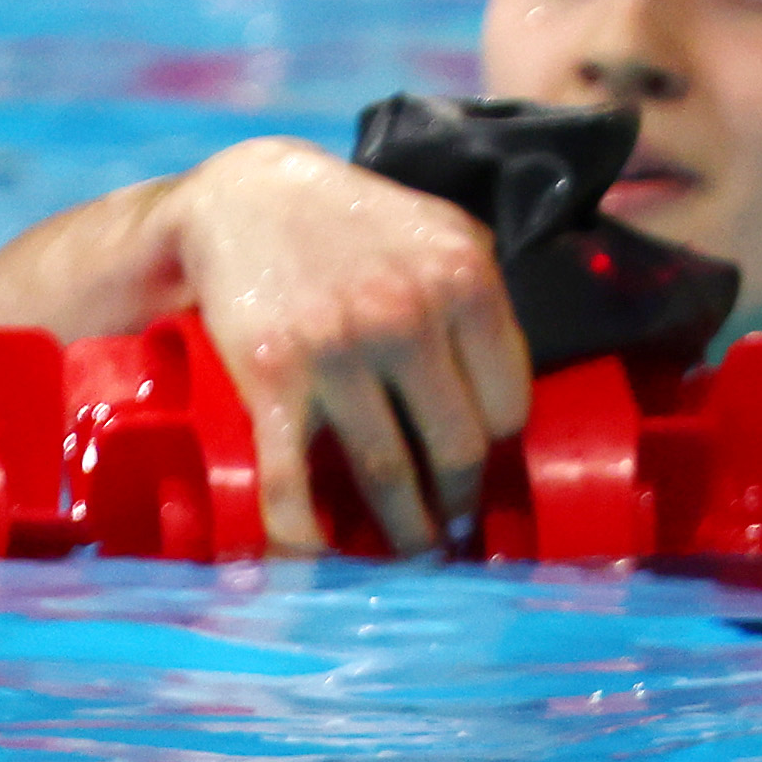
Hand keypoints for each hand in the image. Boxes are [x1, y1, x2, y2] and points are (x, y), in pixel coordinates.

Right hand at [163, 140, 533, 556]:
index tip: (488, 467)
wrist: (242, 197)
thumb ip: (486, 294)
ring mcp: (339, 351)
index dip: (501, 446)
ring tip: (408, 555)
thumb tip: (518, 381)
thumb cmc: (356, 221)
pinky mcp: (272, 378)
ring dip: (401, 531)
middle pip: (458, 447)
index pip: (510, 403)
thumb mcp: (442, 232)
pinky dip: (301, 537)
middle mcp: (409, 318)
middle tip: (450, 527)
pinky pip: (293, 479)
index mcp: (466, 282)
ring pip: (387, 473)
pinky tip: (315, 564)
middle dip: (456, 501)